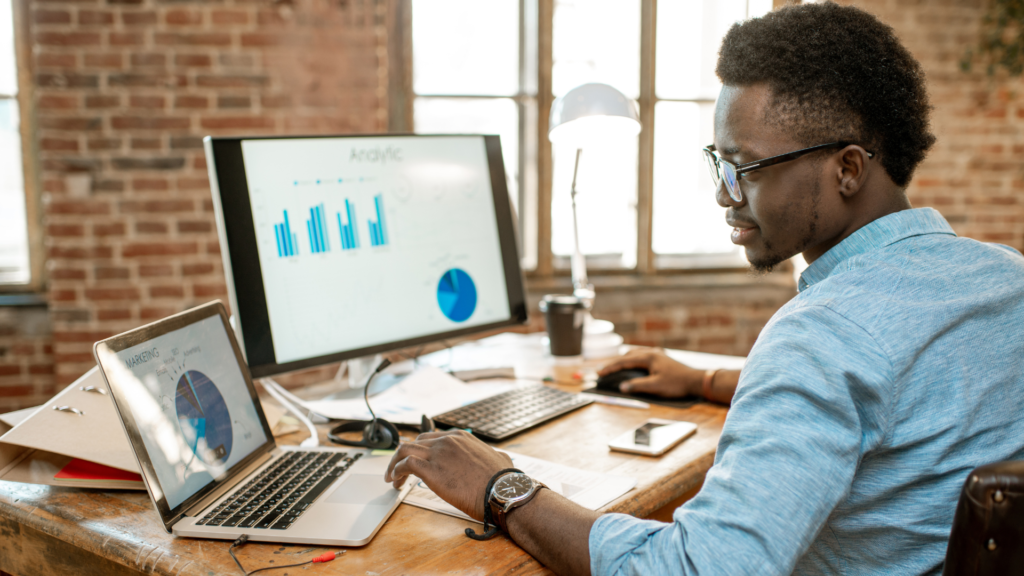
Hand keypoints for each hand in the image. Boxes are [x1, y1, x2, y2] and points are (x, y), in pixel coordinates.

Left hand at [384, 430, 512, 520]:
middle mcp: (447, 441)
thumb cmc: (503, 481)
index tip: (416, 461)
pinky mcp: (431, 470)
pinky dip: (396, 471)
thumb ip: (492, 455)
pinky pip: (405, 464)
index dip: (420, 450)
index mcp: (460, 437)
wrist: (502, 491)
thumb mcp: (499, 458)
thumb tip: (498, 458)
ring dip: (394, 463)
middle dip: (404, 456)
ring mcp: (438, 453)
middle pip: (415, 442)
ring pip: (405, 450)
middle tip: (400, 470)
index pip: (431, 438)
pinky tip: (396, 481)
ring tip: (392, 477)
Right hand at [597, 348, 702, 397]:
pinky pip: (643, 356)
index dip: (610, 368)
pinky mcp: (662, 358)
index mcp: (648, 357)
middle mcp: (652, 352)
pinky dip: (633, 360)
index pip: (624, 362)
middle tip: (603, 371)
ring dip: (624, 360)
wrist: (696, 381)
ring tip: (615, 367)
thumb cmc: (677, 383)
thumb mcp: (655, 387)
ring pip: (635, 354)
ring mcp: (657, 354)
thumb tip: (622, 387)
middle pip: (627, 355)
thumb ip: (637, 386)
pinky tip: (634, 365)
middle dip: (614, 363)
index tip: (599, 373)